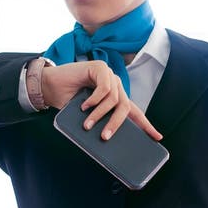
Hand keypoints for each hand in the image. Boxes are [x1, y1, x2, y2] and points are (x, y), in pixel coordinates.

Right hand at [41, 60, 162, 140]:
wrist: (49, 87)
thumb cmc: (67, 102)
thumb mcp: (88, 116)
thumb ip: (101, 122)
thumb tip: (110, 138)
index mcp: (115, 98)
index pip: (134, 112)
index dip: (146, 125)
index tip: (158, 138)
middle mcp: (115, 86)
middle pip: (125, 107)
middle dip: (116, 124)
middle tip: (105, 138)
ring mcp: (109, 75)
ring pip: (114, 99)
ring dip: (99, 114)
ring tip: (87, 124)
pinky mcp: (100, 68)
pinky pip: (104, 88)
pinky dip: (94, 100)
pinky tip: (84, 106)